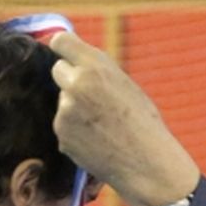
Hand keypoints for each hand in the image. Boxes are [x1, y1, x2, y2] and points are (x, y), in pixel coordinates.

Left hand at [49, 31, 199, 205]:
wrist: (147, 164)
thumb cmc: (144, 125)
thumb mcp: (126, 85)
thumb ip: (98, 71)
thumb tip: (75, 62)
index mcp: (96, 67)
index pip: (60, 41)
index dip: (64, 49)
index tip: (67, 56)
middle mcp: (77, 84)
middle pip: (58, 70)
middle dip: (70, 80)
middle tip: (92, 98)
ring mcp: (65, 110)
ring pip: (63, 101)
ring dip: (74, 110)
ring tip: (102, 127)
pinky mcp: (61, 133)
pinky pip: (64, 126)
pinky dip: (75, 132)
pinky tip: (96, 141)